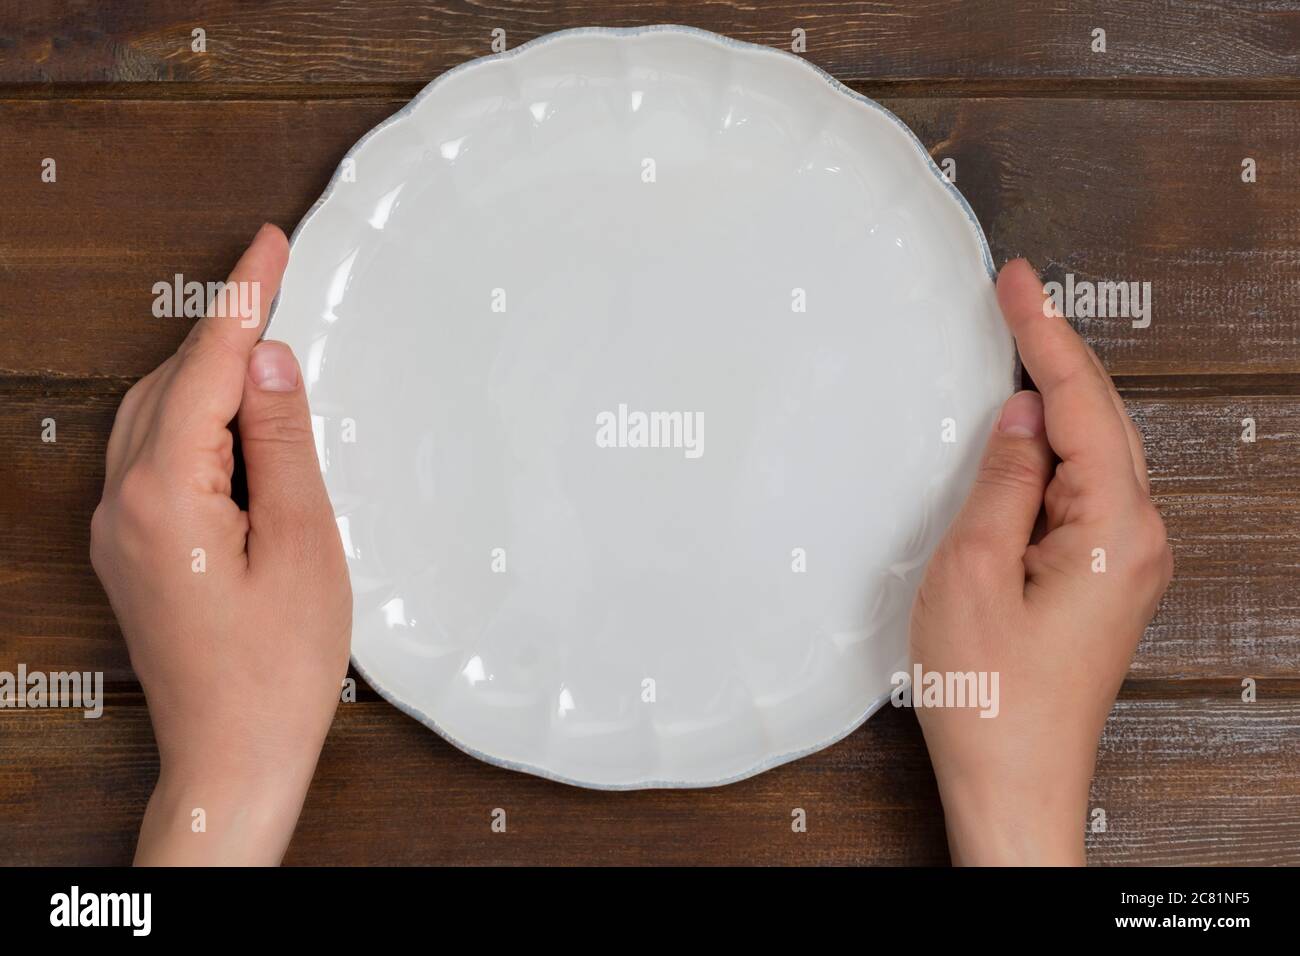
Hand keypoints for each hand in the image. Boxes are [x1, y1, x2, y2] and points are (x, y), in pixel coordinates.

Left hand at [91, 224, 350, 864]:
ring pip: (157, 415)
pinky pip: (154, 455)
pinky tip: (241, 427)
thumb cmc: (275, 671)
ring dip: (211, 376)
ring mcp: (119, 530)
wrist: (232, 757)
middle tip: (279, 280)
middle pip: (171, 382)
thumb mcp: (304, 543)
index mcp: (165, 495)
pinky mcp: (132, 550)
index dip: (243, 296)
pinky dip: (197, 422)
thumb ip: (282, 442)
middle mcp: (122, 504)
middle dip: (225, 329)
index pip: (205, 365)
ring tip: (272, 355)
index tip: (268, 243)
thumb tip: (269, 362)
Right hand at [909, 259, 1172, 865]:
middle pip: (1101, 418)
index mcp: (1112, 531)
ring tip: (1019, 343)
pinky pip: (1084, 490)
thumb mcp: (973, 572)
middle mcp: (1137, 542)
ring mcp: (1125, 564)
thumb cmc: (992, 701)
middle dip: (1056, 351)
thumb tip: (1023, 422)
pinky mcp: (1102, 582)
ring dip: (1057, 397)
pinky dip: (1056, 447)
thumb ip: (1004, 483)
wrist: (1013, 785)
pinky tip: (1029, 431)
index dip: (1044, 333)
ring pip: (1095, 452)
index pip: (1080, 403)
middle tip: (1017, 295)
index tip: (1019, 282)